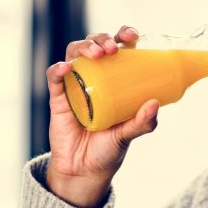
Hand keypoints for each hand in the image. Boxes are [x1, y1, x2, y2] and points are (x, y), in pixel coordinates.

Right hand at [44, 26, 158, 207]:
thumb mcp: (128, 135)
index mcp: (115, 79)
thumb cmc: (108, 149)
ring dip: (84, 47)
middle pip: (95, 44)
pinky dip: (58, 69)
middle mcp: (95, 77)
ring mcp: (75, 85)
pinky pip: (54, 78)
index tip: (132, 36)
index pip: (119, 48)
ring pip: (74, 53)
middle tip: (113, 48)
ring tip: (97, 54)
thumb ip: (142, 122)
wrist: (84, 172)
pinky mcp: (58, 98)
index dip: (124, 35)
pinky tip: (66, 68)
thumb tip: (154, 104)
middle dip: (102, 38)